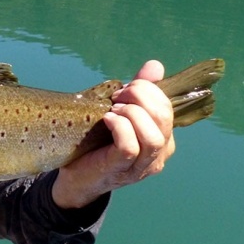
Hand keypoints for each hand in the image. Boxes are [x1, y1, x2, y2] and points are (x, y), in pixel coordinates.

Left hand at [52, 60, 174, 208]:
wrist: (76, 177)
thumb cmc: (98, 143)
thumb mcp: (119, 113)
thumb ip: (139, 92)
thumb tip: (155, 66)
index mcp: (163, 137)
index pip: (168, 106)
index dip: (147, 90)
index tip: (123, 90)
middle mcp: (160, 153)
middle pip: (164, 117)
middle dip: (140, 97)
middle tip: (116, 97)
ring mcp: (143, 165)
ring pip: (153, 136)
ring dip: (131, 114)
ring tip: (112, 111)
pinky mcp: (122, 169)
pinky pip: (130, 147)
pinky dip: (119, 128)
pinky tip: (106, 120)